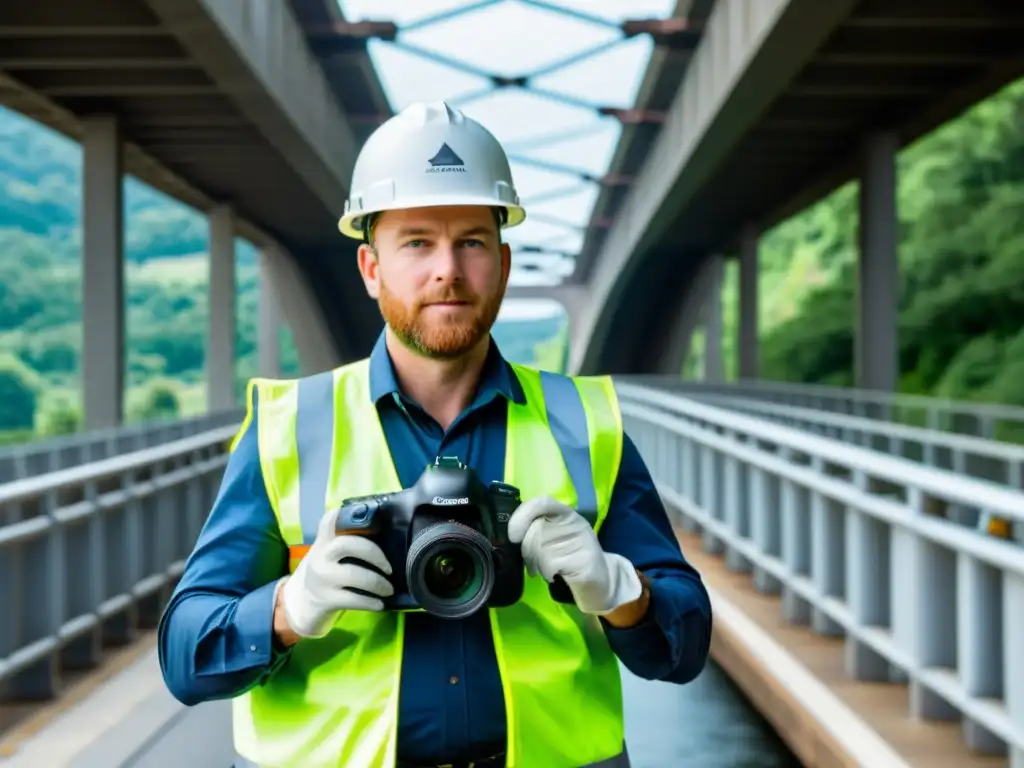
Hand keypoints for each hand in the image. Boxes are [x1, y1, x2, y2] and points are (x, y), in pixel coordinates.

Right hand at [279, 507, 394, 638]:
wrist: (302, 601)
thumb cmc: (327, 571)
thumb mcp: (331, 552)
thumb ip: (350, 540)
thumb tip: (388, 534)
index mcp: (325, 540)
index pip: (330, 520)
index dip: (346, 514)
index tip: (366, 513)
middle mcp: (321, 555)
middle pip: (347, 545)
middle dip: (374, 554)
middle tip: (389, 567)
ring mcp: (322, 578)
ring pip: (354, 574)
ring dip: (378, 583)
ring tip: (388, 589)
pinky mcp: (326, 599)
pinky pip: (353, 599)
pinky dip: (371, 602)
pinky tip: (380, 604)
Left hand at [507, 497, 642, 615]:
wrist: (601, 580)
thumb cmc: (571, 557)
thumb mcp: (556, 536)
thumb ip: (539, 527)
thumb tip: (511, 528)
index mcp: (566, 514)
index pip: (542, 502)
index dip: (523, 515)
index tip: (513, 534)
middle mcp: (575, 523)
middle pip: (535, 530)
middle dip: (527, 549)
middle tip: (532, 562)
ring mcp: (581, 541)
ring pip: (540, 549)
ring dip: (536, 563)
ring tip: (545, 568)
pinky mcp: (584, 561)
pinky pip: (550, 564)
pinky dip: (546, 573)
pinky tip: (554, 575)